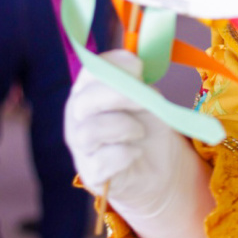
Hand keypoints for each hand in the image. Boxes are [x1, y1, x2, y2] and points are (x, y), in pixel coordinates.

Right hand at [64, 50, 212, 237]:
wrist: (159, 166)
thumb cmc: (147, 126)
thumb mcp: (146, 98)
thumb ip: (136, 82)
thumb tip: (133, 65)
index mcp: (89, 91)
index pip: (89, 70)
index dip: (113, 65)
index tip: (139, 67)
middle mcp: (78, 117)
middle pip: (84, 100)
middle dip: (118, 96)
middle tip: (143, 102)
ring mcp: (81, 147)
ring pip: (89, 131)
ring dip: (123, 127)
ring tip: (139, 131)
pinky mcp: (91, 173)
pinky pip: (102, 161)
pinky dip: (125, 155)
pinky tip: (135, 153)